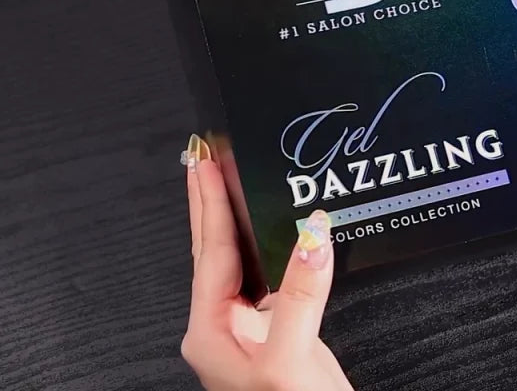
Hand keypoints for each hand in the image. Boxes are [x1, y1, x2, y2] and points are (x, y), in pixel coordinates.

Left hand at [181, 135, 352, 390]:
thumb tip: (311, 235)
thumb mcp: (291, 359)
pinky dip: (276, 245)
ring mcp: (252, 330)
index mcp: (211, 331)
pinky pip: (274, 275)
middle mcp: (225, 327)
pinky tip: (278, 230)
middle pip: (216, 250)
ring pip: (244, 261)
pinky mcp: (282, 333)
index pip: (210, 252)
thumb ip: (300, 296)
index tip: (204, 162)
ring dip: (239, 220)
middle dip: (211, 203)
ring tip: (231, 180)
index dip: (208, 203)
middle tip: (205, 157)